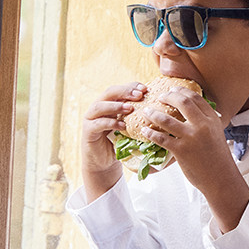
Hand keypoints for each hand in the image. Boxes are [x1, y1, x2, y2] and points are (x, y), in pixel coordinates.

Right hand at [81, 82, 147, 201]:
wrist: (104, 161)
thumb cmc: (119, 142)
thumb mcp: (130, 126)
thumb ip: (137, 116)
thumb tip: (160, 110)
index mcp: (109, 102)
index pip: (120, 88)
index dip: (132, 86)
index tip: (146, 88)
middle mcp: (98, 107)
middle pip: (109, 92)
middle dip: (125, 91)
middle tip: (139, 95)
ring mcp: (91, 118)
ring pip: (100, 106)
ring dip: (116, 105)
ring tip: (130, 108)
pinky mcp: (88, 131)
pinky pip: (98, 124)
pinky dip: (111, 123)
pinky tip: (123, 126)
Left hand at [140, 87, 248, 231]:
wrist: (221, 178)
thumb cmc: (218, 158)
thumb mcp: (216, 134)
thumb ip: (205, 122)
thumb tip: (192, 113)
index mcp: (212, 120)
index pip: (195, 98)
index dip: (181, 91)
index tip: (172, 89)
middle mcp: (202, 126)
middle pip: (182, 102)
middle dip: (168, 96)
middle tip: (159, 96)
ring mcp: (191, 138)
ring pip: (167, 120)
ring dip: (153, 114)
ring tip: (146, 111)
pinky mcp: (181, 151)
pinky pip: (161, 138)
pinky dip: (151, 133)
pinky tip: (145, 130)